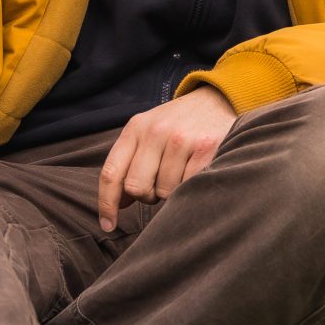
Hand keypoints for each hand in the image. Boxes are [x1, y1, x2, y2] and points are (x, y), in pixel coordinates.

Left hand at [97, 87, 237, 231]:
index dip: (107, 204)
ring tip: (181, 174)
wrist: (217, 100)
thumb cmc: (178, 125)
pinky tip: (196, 172)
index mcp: (136, 128)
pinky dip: (190, 187)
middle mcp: (156, 130)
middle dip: (147, 196)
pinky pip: (188, 186)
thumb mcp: (148, 134)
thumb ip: (130, 164)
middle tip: (160, 186)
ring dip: (172, 192)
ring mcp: (182, 138)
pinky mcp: (206, 147)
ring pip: (165, 191)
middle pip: (136, 187)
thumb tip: (119, 204)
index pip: (111, 172)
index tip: (108, 225)